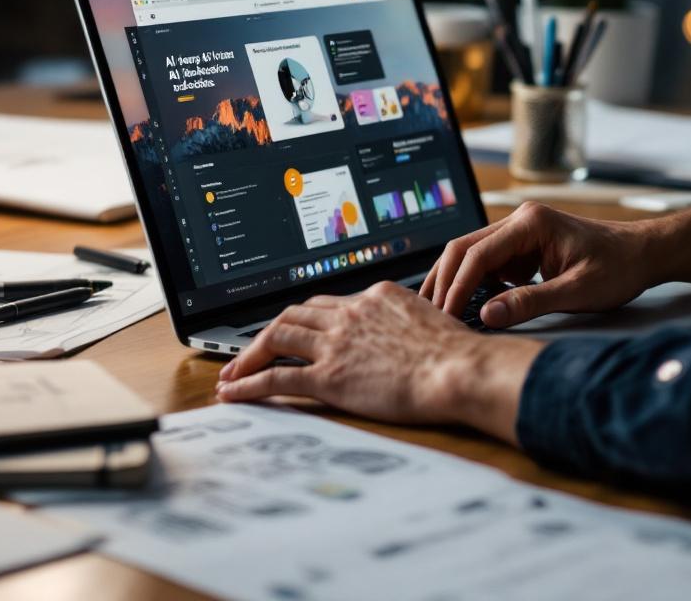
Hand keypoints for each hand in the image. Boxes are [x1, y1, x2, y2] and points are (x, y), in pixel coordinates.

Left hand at [215, 281, 543, 440]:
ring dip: (248, 357)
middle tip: (250, 352)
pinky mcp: (330, 377)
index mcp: (374, 297)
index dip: (302, 319)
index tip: (291, 332)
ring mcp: (337, 344)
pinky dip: (249, 384)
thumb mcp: (431, 320)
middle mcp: (349, 313)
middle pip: (292, 314)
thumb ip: (406, 321)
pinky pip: (277, 377)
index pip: (325, 304)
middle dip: (266, 333)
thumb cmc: (457, 354)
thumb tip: (406, 333)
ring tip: (232, 374)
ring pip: (276, 338)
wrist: (458, 369)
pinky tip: (234, 393)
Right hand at [421, 201, 656, 328]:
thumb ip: (530, 303)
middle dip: (445, 281)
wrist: (644, 254)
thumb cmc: (618, 268)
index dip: (457, 287)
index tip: (445, 316)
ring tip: (439, 313)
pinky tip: (466, 307)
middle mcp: (520, 220)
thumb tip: (487, 316)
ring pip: (472, 254)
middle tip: (429, 315)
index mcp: (531, 223)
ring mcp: (520, 232)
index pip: (478, 254)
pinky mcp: (523, 247)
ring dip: (456, 282)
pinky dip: (475, 285)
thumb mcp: (577, 291)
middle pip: (464, 248)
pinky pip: (489, 263)